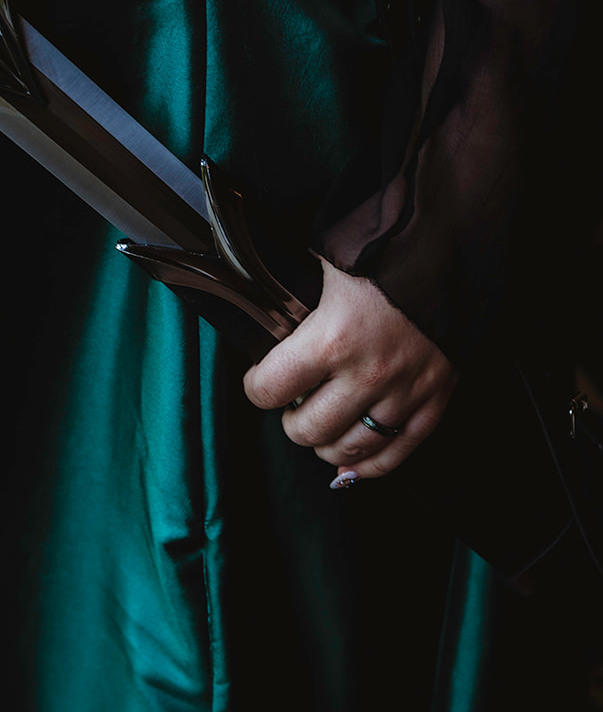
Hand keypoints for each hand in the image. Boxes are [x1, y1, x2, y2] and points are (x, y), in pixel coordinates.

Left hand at [241, 259, 457, 478]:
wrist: (455, 246)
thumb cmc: (388, 246)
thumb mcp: (326, 258)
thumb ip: (293, 283)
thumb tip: (263, 291)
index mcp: (333, 338)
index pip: (270, 388)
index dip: (256, 387)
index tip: (258, 380)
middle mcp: (368, 373)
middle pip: (308, 429)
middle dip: (290, 420)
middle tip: (290, 404)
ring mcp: (404, 392)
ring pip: (350, 449)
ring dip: (325, 444)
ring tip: (318, 428)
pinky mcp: (434, 399)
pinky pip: (397, 453)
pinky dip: (370, 466)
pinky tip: (350, 465)